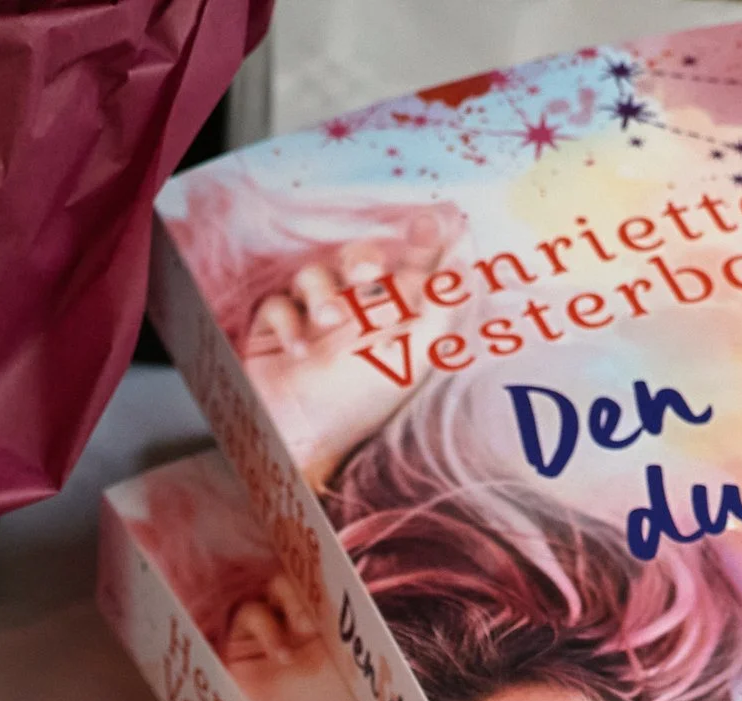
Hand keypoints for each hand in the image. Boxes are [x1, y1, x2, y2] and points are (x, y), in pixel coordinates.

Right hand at [241, 220, 458, 487]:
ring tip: (326, 321)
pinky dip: (287, 324)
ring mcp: (313, 321)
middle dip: (361, 257)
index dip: (419, 242)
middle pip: (356, 259)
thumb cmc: (361, 402)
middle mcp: (354, 316)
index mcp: (391, 321)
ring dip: (321, 292)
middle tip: (366, 272)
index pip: (408, 269)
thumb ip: (442, 305)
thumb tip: (465, 258)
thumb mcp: (414, 355)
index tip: (430, 221)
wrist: (303, 437)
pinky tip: (298, 352)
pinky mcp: (276, 332)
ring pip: (313, 274)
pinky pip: (277, 304)